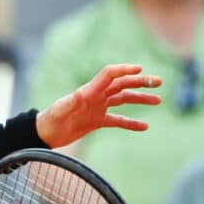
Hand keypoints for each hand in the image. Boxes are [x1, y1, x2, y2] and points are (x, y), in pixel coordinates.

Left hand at [36, 64, 161, 148]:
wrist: (45, 134)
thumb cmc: (50, 120)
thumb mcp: (60, 111)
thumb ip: (70, 102)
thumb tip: (79, 94)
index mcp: (88, 91)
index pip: (109, 75)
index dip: (123, 70)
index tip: (139, 69)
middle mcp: (96, 96)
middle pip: (121, 84)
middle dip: (139, 82)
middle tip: (158, 82)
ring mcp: (98, 108)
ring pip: (123, 100)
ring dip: (140, 98)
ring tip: (158, 99)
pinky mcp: (97, 121)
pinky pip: (118, 120)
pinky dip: (131, 123)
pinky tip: (145, 126)